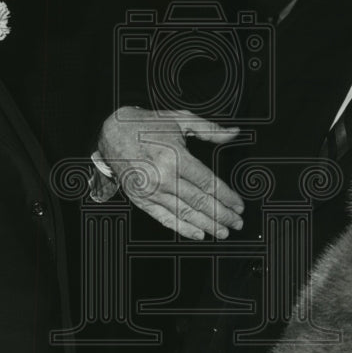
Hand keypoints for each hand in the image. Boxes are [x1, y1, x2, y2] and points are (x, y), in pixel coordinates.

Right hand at [97, 107, 244, 239]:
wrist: (113, 132)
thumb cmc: (146, 124)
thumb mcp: (180, 119)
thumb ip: (210, 129)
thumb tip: (234, 132)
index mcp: (175, 157)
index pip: (208, 183)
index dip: (227, 197)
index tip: (238, 205)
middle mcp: (164, 177)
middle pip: (200, 202)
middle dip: (222, 215)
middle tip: (237, 222)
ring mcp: (151, 191)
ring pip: (185, 213)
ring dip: (207, 225)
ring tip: (222, 231)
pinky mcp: (141, 199)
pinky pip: (165, 218)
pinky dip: (182, 228)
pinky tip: (197, 233)